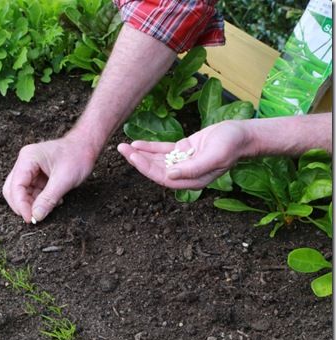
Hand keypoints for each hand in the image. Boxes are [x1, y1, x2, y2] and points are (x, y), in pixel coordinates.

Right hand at [2, 135, 96, 222]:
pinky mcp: (35, 176)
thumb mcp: (64, 180)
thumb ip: (48, 199)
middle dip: (22, 206)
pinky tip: (52, 202)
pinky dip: (38, 201)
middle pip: (12, 189)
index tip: (30, 218)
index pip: (15, 185)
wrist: (86, 147)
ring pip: (20, 193)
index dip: (20, 204)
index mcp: (28, 158)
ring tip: (48, 208)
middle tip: (35, 218)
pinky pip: (31, 192)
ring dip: (31, 204)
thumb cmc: (77, 156)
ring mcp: (29, 169)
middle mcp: (25, 162)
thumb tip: (36, 216)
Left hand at [117, 120, 251, 188]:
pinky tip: (137, 144)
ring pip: (157, 160)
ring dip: (140, 154)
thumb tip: (170, 176)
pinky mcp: (183, 151)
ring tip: (123, 147)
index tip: (133, 157)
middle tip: (122, 149)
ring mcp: (183, 162)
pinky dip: (150, 148)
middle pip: (156, 169)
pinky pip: (163, 151)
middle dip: (138, 160)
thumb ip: (193, 168)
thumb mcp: (214, 156)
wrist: (242, 134)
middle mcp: (185, 174)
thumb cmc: (231, 145)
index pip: (163, 177)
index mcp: (192, 180)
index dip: (146, 168)